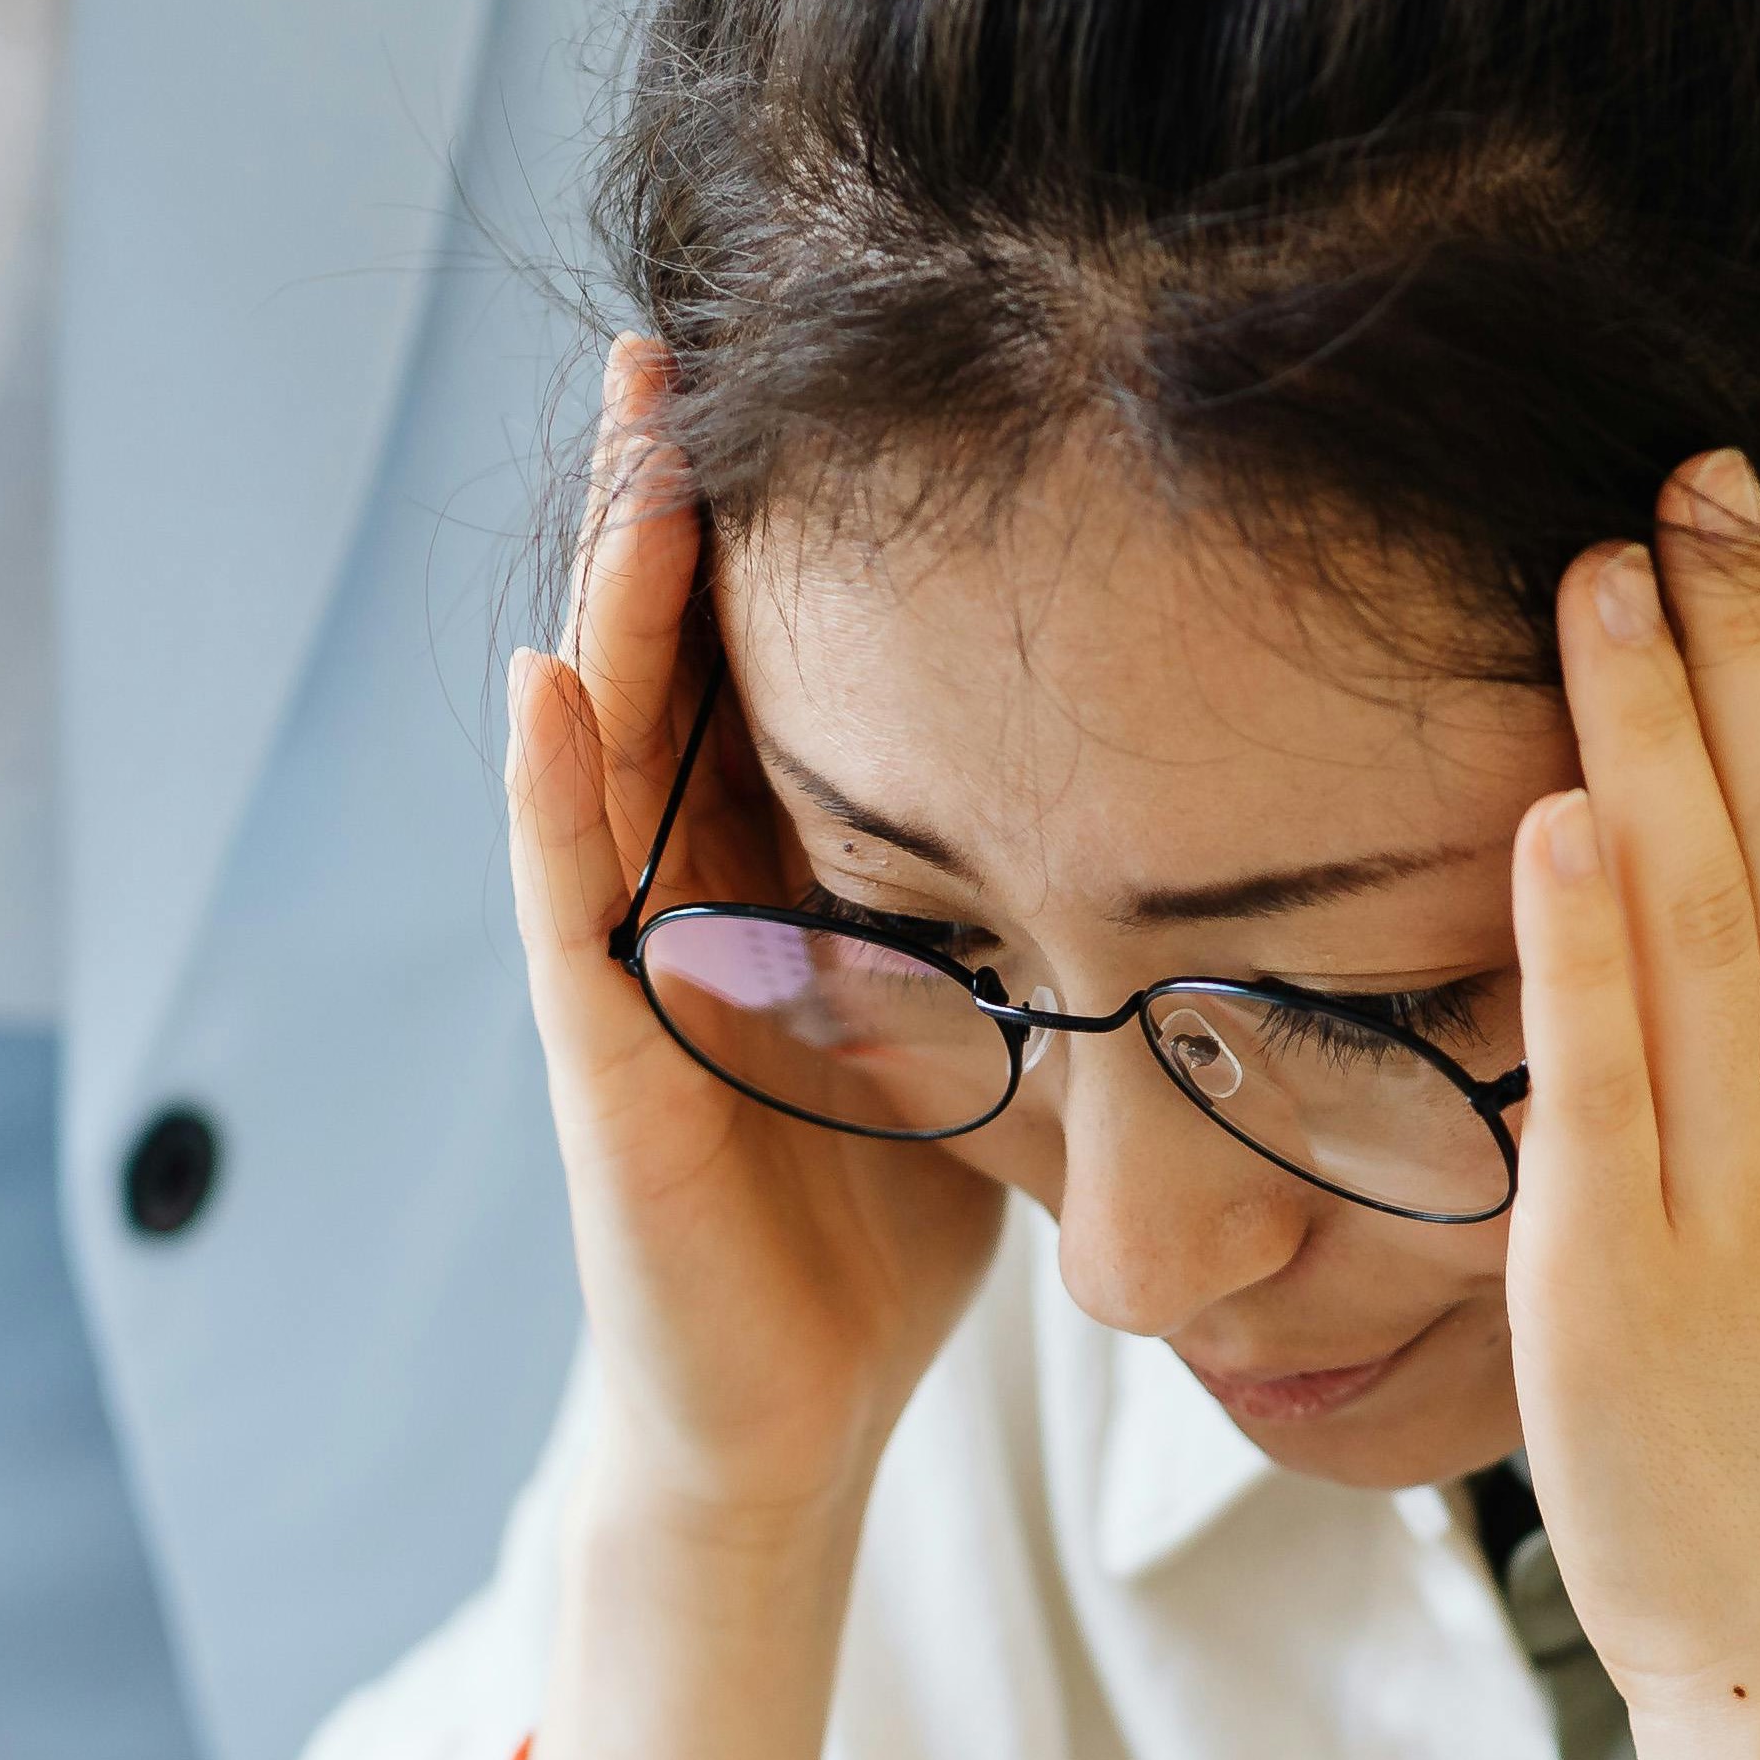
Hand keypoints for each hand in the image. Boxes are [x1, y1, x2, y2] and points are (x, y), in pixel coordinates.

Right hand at [504, 335, 1007, 1546]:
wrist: (789, 1415)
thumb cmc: (882, 1224)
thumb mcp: (988, 1028)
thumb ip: (1037, 914)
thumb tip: (1213, 821)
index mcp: (779, 871)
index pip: (770, 662)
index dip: (780, 530)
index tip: (824, 371)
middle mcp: (687, 890)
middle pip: (671, 661)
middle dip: (670, 508)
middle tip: (679, 344)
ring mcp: (633, 966)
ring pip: (608, 745)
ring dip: (610, 599)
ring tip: (631, 456)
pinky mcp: (607, 1062)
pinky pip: (569, 904)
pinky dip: (553, 792)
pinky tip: (546, 682)